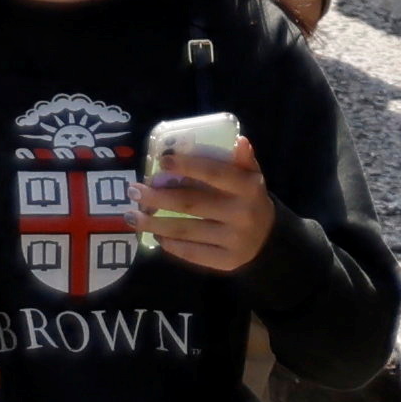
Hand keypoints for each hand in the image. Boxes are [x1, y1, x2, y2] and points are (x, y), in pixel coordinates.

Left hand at [142, 139, 269, 274]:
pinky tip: (156, 236)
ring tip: (132, 215)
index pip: (214, 174)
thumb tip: (239, 140)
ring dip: (154, 223)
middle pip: (191, 203)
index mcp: (248, 188)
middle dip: (158, 197)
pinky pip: (193, 253)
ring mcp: (233, 240)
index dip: (187, 166)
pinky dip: (171, 245)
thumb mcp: (252, 177)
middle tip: (133, 190)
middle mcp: (241, 214)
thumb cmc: (250, 200)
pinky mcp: (226, 261)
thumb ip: (243, 160)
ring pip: (186, 230)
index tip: (161, 161)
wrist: (269, 240)